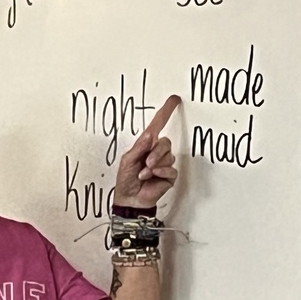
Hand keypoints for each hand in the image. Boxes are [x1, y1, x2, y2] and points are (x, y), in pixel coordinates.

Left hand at [114, 94, 180, 208]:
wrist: (131, 199)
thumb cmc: (126, 180)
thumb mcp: (128, 160)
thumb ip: (140, 147)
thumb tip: (150, 136)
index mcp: (146, 145)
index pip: (157, 125)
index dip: (165, 112)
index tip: (174, 100)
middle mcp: (156, 152)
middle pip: (165, 142)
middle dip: (156, 152)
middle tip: (147, 162)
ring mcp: (164, 164)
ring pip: (168, 156)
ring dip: (155, 165)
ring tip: (145, 173)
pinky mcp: (169, 175)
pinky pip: (170, 169)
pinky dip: (160, 173)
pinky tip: (152, 177)